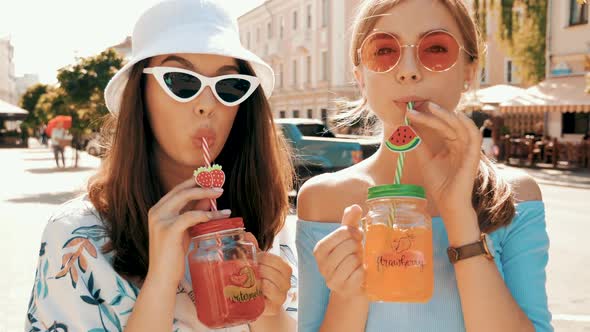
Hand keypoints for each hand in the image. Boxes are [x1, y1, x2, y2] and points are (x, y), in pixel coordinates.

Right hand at [146, 178, 230, 285]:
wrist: (162, 276)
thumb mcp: (185, 230)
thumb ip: (194, 213)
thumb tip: (208, 198)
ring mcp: (160, 220)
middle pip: (182, 190)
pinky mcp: (168, 230)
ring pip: (186, 198)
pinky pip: (192, 216)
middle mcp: (156, 211)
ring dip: (206, 193)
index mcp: (158, 210)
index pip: (177, 190)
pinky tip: (220, 214)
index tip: (210, 177)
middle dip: (201, 183)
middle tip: (219, 183)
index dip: (194, 181)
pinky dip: (208, 214)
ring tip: (220, 192)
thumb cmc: (173, 254)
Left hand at [245, 233, 292, 316]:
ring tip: (248, 281)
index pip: (276, 260)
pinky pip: (265, 298)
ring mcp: (282, 296)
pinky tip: (251, 291)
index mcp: (285, 269)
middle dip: (257, 270)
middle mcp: (287, 283)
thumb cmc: (259, 281)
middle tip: (247, 270)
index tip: (253, 260)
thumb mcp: (257, 263)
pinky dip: (257, 292)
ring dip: (256, 281)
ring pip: (269, 284)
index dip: (262, 258)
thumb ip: (253, 248)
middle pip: (272, 272)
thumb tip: (247, 235)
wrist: (258, 305)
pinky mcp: (274, 308)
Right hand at [313, 205, 364, 297]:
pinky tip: (361, 273)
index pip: (341, 232)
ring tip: (358, 262)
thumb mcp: (348, 239)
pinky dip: (364, 272)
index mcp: (320, 249)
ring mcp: (331, 279)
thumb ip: (350, 222)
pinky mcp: (344, 290)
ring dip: (360, 260)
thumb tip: (355, 206)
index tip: (358, 236)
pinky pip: (359, 274)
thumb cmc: (349, 259)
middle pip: (348, 246)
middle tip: (358, 251)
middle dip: (357, 247)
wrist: (352, 288)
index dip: (354, 232)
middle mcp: (322, 264)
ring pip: (353, 260)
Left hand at [406, 102, 481, 217]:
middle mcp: (460, 144)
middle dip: (433, 113)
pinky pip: (474, 136)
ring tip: (431, 107)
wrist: (448, 203)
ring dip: (447, 114)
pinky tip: (456, 115)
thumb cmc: (439, 183)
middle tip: (417, 105)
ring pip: (460, 125)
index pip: (439, 125)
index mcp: (451, 144)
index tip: (408, 112)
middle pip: (448, 122)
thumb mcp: (425, 160)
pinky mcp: (474, 156)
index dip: (425, 118)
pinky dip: (467, 124)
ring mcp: (468, 149)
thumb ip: (419, 144)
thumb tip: (407, 127)